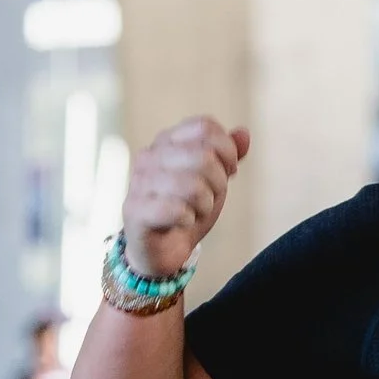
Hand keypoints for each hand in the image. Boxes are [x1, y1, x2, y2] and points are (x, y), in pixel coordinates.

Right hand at [122, 116, 250, 279]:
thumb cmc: (186, 209)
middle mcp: (149, 156)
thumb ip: (227, 156)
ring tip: (197, 212)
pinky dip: (189, 219)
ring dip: (205, 204)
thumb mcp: (213, 180)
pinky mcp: (134, 211)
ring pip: (192, 184)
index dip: (226, 150)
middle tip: (211, 199)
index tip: (228, 171)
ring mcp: (138, 183)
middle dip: (219, 182)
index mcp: (167, 141)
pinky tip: (184, 222)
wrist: (160, 250)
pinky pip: (174, 209)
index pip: (204, 127)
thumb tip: (244, 134)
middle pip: (203, 155)